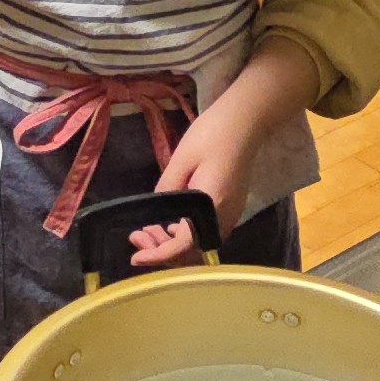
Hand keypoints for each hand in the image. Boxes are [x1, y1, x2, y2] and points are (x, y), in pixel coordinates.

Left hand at [129, 128, 249, 270]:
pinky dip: (186, 234)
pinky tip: (169, 224)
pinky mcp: (231, 208)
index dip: (158, 255)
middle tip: (135, 237)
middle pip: (192, 252)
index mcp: (212, 207)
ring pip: (198, 244)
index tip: (135, 257)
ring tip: (146, 230)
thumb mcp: (180, 161)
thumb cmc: (211, 135)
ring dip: (172, 243)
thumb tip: (155, 215)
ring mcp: (231, 215)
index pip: (183, 246)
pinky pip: (205, 232)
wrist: (244, 122)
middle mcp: (225, 218)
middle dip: (161, 250)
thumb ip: (166, 191)